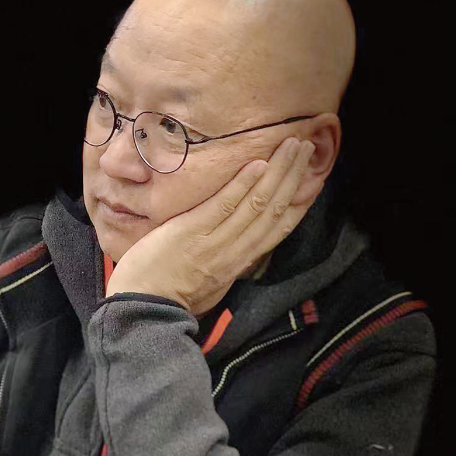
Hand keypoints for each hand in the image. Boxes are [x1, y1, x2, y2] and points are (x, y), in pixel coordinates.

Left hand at [104, 137, 319, 317]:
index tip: (312, 179)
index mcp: (239, 263)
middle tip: (307, 146)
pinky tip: (258, 163)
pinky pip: (224, 205)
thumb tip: (238, 249)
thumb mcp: (210, 286)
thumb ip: (226, 264)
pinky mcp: (192, 231)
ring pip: (257, 203)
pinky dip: (243, 184)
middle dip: (293, 177)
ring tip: (293, 144)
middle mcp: (235, 252)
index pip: (278, 229)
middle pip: (274, 210)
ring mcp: (215, 241)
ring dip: (278, 171)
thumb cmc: (169, 298)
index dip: (298, 202)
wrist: (142, 311)